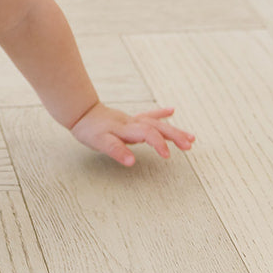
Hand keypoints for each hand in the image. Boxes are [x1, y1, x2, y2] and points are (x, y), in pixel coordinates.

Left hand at [69, 102, 194, 165]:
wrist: (81, 112)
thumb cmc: (90, 130)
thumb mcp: (100, 143)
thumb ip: (116, 151)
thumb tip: (132, 162)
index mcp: (127, 129)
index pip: (147, 134)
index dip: (158, 144)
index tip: (168, 156)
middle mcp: (133, 123)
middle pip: (157, 127)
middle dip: (174, 135)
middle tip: (189, 145)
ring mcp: (133, 120)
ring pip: (157, 123)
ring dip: (174, 130)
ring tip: (191, 138)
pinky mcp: (131, 120)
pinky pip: (149, 115)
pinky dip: (160, 114)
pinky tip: (171, 110)